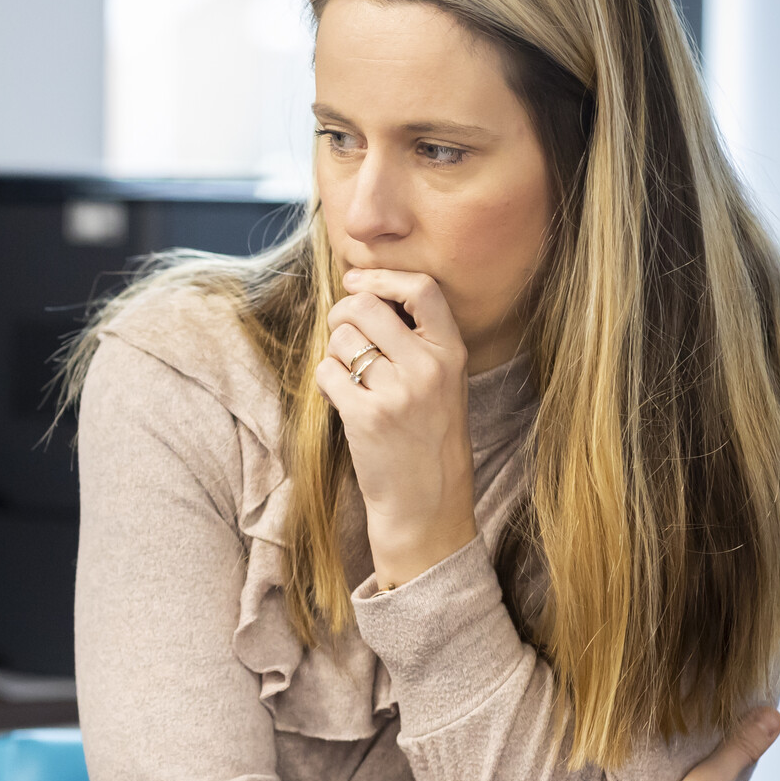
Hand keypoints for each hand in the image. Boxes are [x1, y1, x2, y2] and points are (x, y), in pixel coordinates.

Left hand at [314, 268, 478, 587]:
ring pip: (343, 339)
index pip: (422, 289)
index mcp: (452, 354)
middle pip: (366, 307)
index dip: (382, 278)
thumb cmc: (429, 437)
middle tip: (343, 331)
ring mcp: (396, 392)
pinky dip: (327, 380)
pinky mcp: (365, 416)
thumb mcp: (444, 383)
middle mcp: (427, 368)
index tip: (357, 281)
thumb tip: (366, 293)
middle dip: (344, 313)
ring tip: (353, 377)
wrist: (427, 502)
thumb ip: (418, 340)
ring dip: (336, 352)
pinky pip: (327, 372)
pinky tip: (343, 397)